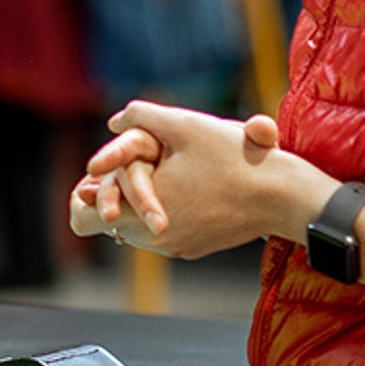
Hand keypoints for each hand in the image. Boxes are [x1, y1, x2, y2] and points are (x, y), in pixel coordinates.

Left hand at [75, 103, 324, 258]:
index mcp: (139, 213)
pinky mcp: (194, 248)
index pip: (83, 217)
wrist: (281, 196)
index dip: (84, 193)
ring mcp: (175, 247)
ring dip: (143, 198)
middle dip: (117, 190)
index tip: (97, 173)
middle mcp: (153, 238)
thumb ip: (141, 116)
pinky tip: (188, 186)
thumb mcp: (183, 124)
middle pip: (111, 220)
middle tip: (134, 163)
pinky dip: (165, 210)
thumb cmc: (233, 157)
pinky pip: (164, 230)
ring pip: (138, 225)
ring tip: (165, 170)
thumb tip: (115, 121)